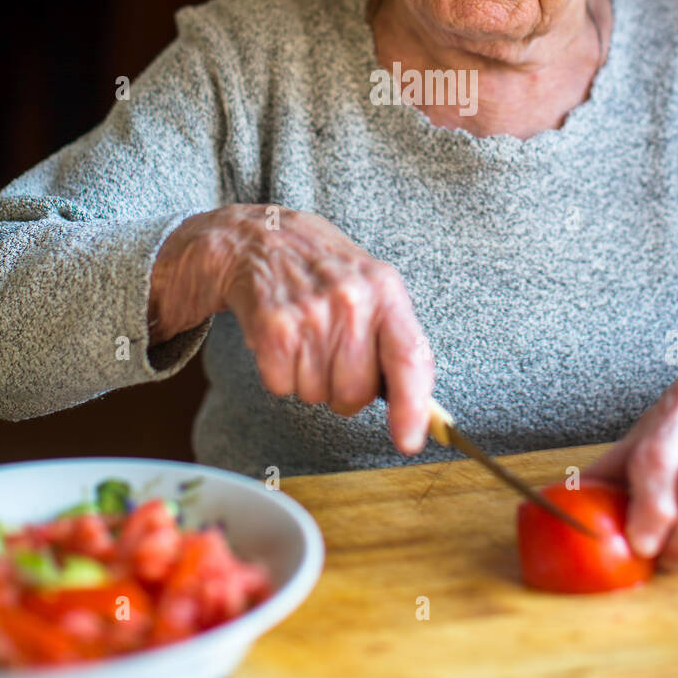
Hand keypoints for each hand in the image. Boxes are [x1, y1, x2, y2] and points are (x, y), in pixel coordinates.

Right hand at [147, 204, 434, 453]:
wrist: (257, 237)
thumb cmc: (321, 269)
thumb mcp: (371, 286)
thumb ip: (397, 340)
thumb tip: (420, 408)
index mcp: (385, 290)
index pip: (410, 358)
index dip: (413, 408)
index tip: (409, 440)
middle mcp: (351, 300)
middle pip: (357, 392)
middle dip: (344, 387)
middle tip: (331, 351)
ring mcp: (311, 313)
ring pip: (317, 394)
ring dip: (308, 378)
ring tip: (304, 337)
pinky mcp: (273, 327)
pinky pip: (282, 386)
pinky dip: (278, 373)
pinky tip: (281, 339)